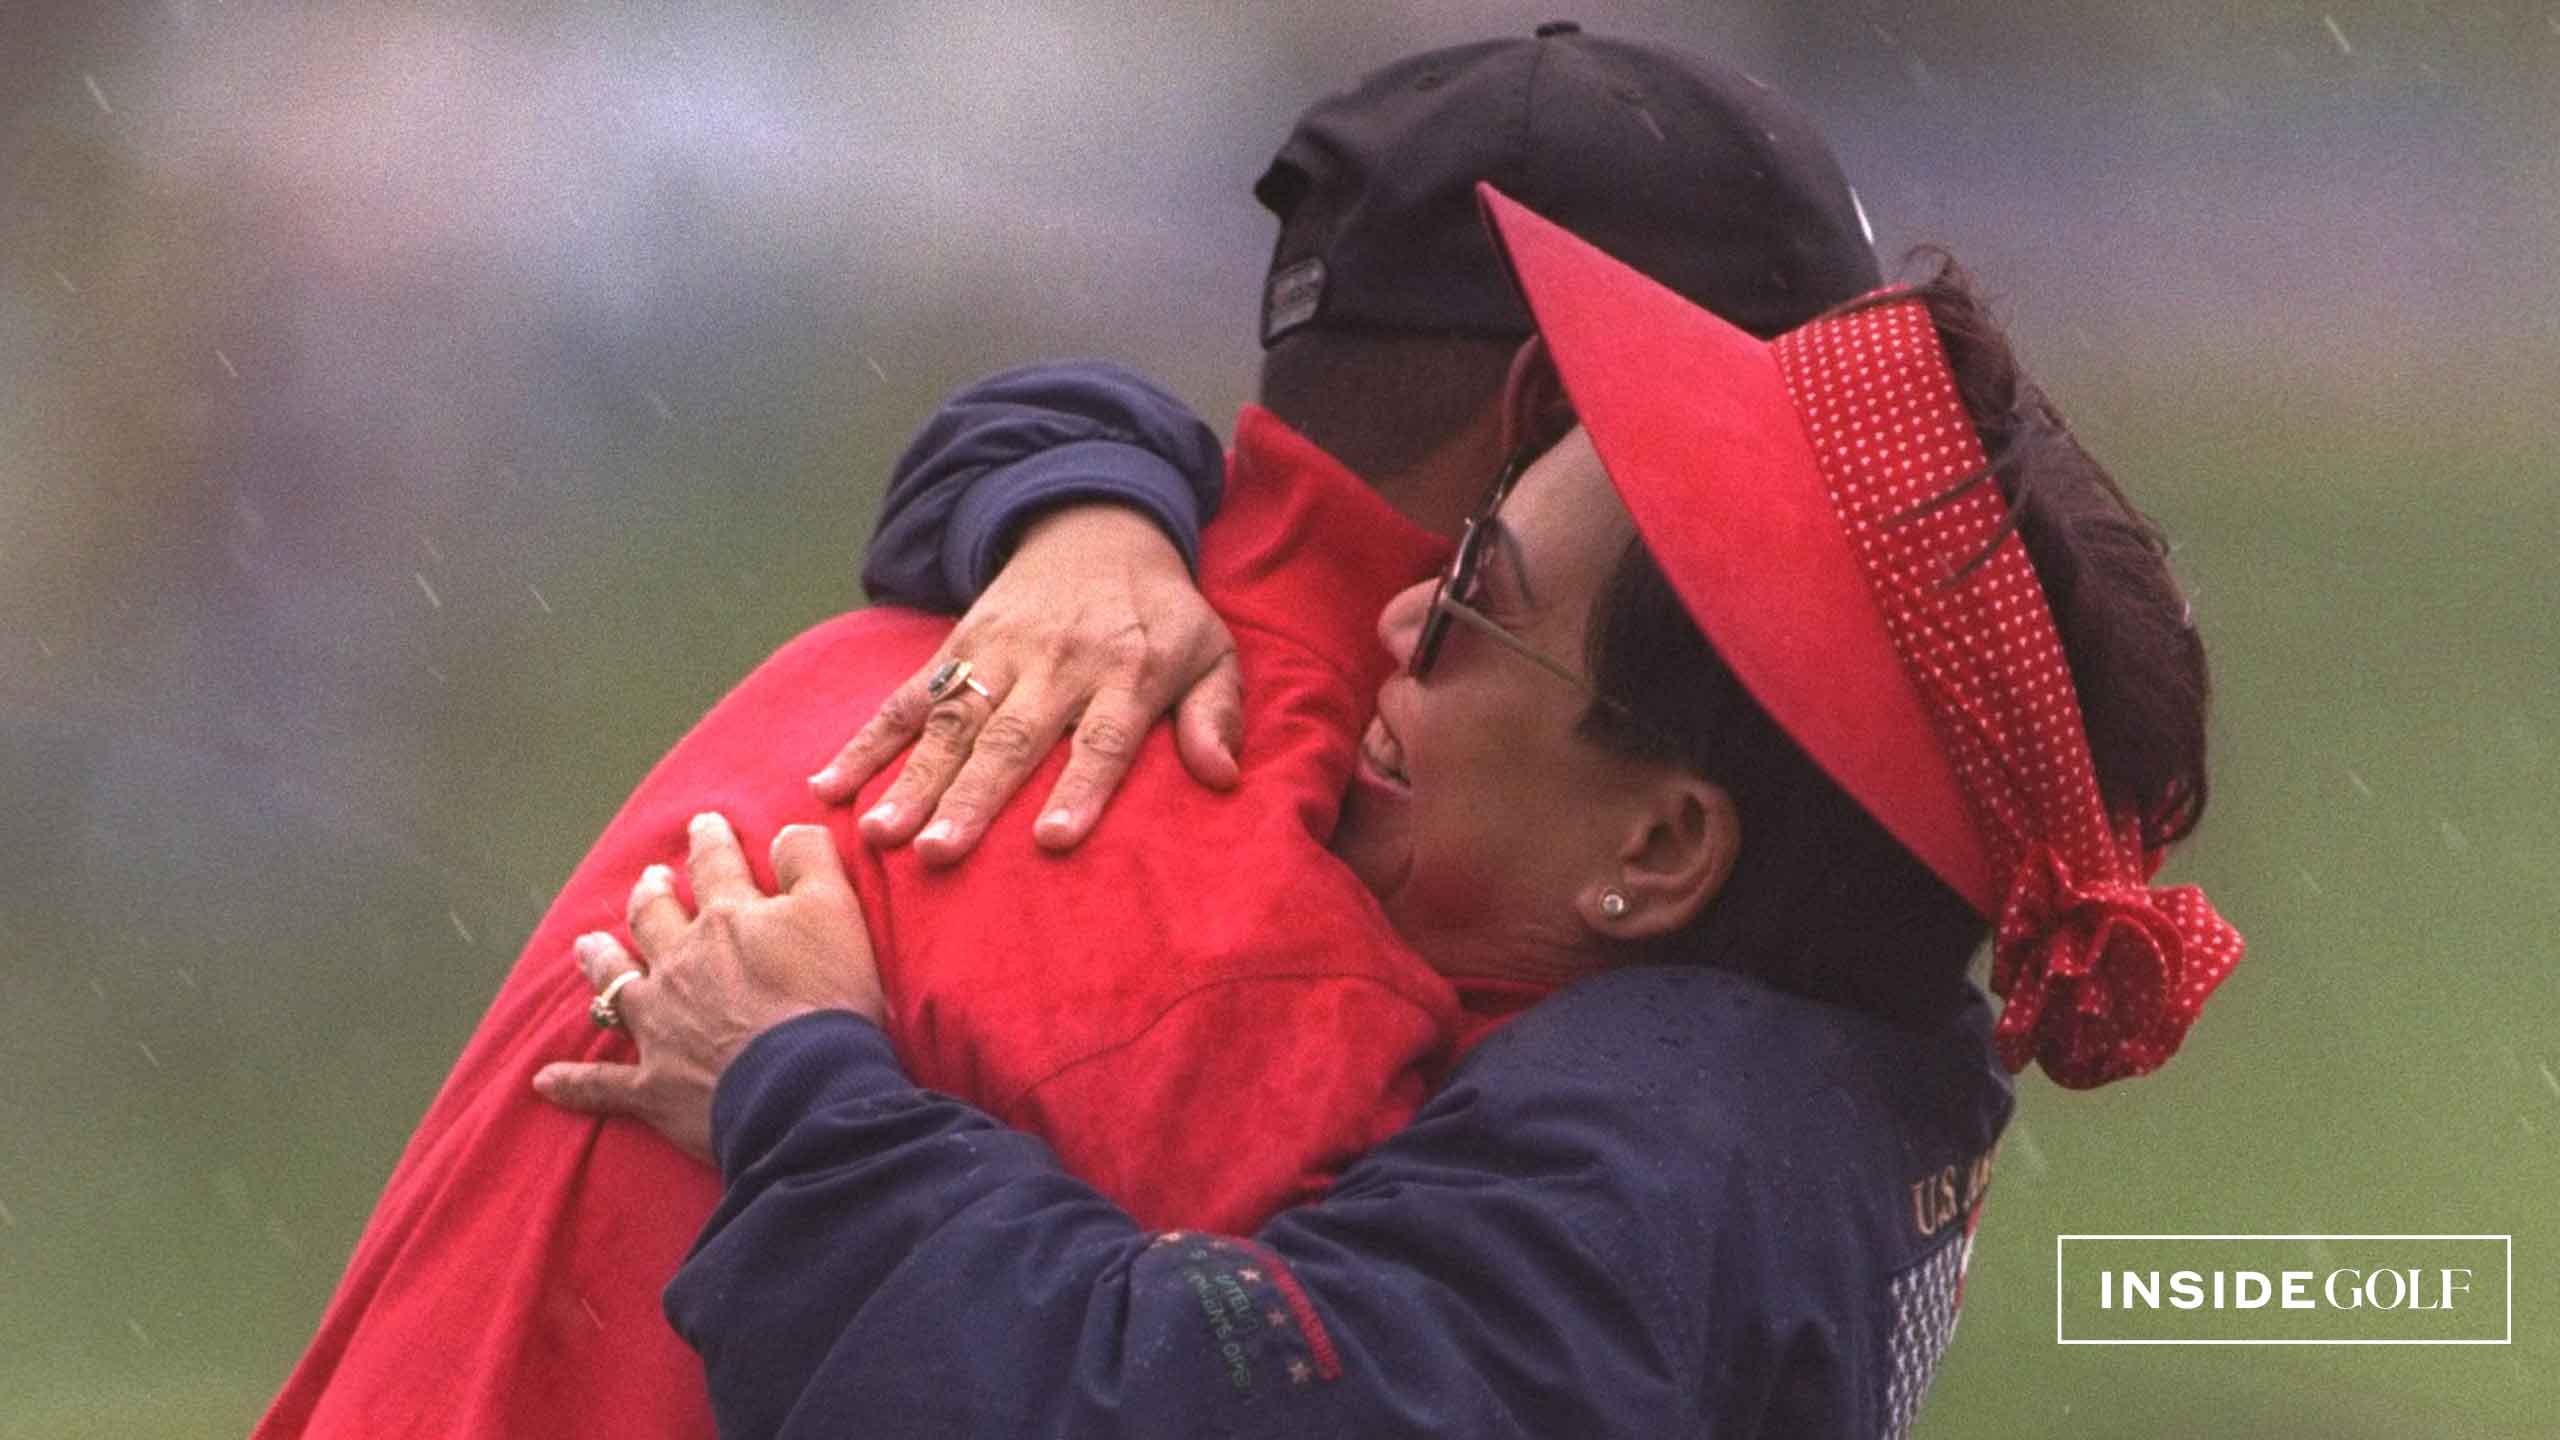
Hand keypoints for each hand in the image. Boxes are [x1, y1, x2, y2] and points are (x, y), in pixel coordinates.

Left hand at [533, 814, 881, 1163]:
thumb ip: (808, 860)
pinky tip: (544, 1081)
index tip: (704, 824)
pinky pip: (602, 1084)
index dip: (711, 841)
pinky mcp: (652, 1085)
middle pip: (654, 918)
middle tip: (650, 879)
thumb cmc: (825, 998)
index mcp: (726, 920)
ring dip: (601, 962)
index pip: (715, 867)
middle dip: (651, 894)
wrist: (804, 1088)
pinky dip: (574, 1083)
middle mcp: (681, 963)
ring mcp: (659, 1024)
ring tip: (587, 945)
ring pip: (616, 984)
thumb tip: (783, 832)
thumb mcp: (835, 910)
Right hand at [809, 504, 1241, 864]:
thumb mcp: (1211, 650)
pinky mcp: (957, 648)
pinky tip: (828, 785)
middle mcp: (1056, 664)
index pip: (1102, 739)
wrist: (1097, 526)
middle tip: (939, 853)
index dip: (1079, 789)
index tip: (1050, 841)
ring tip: (880, 833)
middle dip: (973, 798)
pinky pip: (906, 696)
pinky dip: (864, 739)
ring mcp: (998, 654)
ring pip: (951, 722)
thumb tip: (1222, 776)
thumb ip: (1217, 713)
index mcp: (1126, 672)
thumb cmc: (1160, 613)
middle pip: (1012, 738)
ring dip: (912, 778)